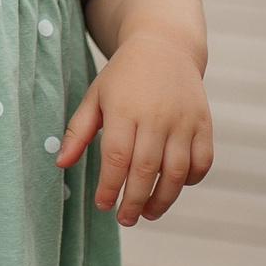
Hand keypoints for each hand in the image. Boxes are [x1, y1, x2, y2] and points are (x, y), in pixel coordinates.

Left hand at [55, 33, 212, 225]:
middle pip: (146, 169)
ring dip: (163, 200)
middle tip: (125, 219)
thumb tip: (61, 164)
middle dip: (134, 201)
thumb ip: (78, 131)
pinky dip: (191, 180)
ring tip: (148, 214)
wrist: (165, 46)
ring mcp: (184, 120)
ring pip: (177, 171)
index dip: (109, 186)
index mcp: (124, 108)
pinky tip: (174, 188)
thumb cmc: (123, 77)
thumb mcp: (95, 96)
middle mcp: (156, 115)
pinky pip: (203, 161)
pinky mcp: (204, 123)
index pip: (117, 157)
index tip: (102, 205)